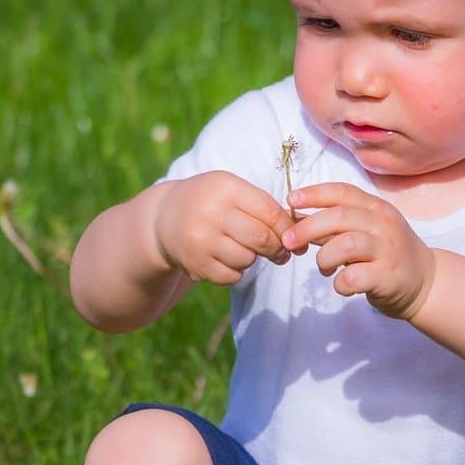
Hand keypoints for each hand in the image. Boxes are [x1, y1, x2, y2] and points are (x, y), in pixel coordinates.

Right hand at [152, 172, 293, 285]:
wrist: (163, 218)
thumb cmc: (210, 202)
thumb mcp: (232, 191)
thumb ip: (264, 207)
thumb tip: (301, 231)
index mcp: (225, 188)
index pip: (269, 212)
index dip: (288, 228)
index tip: (296, 237)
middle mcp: (211, 213)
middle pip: (262, 239)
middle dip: (277, 248)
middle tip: (280, 252)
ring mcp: (201, 240)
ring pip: (247, 259)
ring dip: (252, 258)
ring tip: (241, 248)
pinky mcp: (196, 264)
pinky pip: (232, 276)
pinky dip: (235, 271)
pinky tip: (224, 258)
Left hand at [282, 182, 435, 318]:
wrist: (425, 282)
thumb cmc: (386, 254)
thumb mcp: (366, 231)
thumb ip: (335, 225)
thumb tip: (297, 219)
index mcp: (376, 208)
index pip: (342, 192)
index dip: (314, 193)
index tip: (291, 200)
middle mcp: (384, 224)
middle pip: (339, 217)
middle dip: (307, 228)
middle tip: (288, 241)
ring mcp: (388, 250)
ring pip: (346, 244)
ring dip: (324, 257)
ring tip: (324, 268)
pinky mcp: (388, 277)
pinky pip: (353, 277)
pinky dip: (339, 283)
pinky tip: (342, 286)